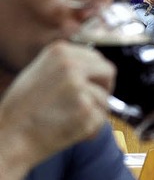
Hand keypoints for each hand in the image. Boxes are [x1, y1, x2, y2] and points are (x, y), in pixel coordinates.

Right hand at [0, 41, 115, 170]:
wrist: (9, 137)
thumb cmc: (22, 109)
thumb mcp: (40, 72)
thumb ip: (68, 65)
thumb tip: (96, 64)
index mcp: (60, 52)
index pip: (97, 58)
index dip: (97, 75)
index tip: (92, 86)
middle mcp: (72, 66)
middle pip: (108, 72)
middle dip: (104, 88)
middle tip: (91, 103)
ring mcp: (79, 88)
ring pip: (104, 99)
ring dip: (94, 111)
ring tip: (68, 119)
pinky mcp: (86, 110)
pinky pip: (101, 118)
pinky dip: (91, 127)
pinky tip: (70, 128)